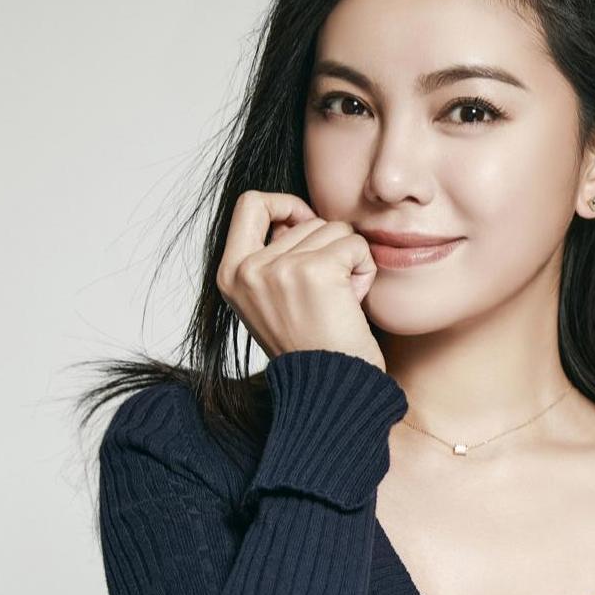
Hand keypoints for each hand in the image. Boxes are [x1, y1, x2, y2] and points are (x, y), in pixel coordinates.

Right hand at [215, 190, 385, 369]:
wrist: (328, 390)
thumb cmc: (310, 348)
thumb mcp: (270, 300)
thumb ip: (273, 257)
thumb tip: (297, 215)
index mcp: (230, 274)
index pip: (250, 204)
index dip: (285, 205)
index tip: (305, 225)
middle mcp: (248, 269)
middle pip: (306, 220)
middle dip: (328, 250)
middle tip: (327, 296)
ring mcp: (279, 269)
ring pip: (335, 229)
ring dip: (349, 262)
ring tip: (339, 302)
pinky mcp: (315, 271)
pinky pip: (356, 244)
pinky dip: (365, 270)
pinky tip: (354, 302)